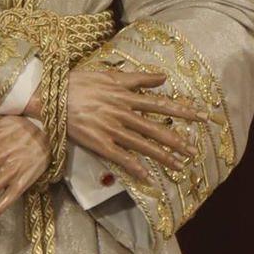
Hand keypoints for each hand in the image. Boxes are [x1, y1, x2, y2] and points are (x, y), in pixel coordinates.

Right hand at [59, 67, 204, 186]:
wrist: (52, 97)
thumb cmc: (79, 84)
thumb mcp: (110, 75)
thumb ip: (138, 78)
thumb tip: (163, 77)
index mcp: (126, 96)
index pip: (161, 105)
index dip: (183, 111)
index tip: (202, 116)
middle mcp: (123, 114)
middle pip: (157, 129)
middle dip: (178, 141)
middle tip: (195, 151)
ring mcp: (112, 130)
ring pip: (143, 146)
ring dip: (163, 157)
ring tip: (180, 167)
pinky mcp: (100, 144)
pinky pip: (122, 159)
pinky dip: (136, 169)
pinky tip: (149, 179)